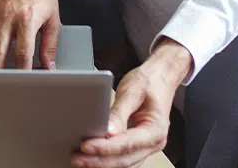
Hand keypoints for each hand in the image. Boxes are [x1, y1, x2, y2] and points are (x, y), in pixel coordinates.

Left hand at [73, 39, 192, 167]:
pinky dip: (107, 158)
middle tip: (77, 157)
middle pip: (124, 159)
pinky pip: (123, 157)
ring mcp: (146, 146)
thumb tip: (107, 131)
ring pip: (123, 162)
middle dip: (99, 160)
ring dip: (101, 163)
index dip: (105, 147)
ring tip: (80, 159)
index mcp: (156, 129)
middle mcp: (154, 142)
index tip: (86, 146)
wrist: (160, 78)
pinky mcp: (138, 144)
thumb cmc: (149, 82)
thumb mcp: (132, 92)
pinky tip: (92, 157)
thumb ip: (119, 112)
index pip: (127, 144)